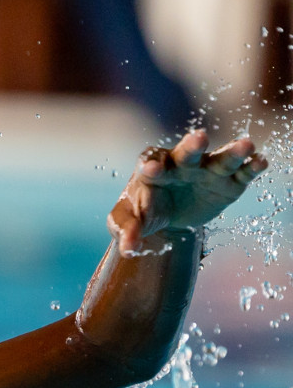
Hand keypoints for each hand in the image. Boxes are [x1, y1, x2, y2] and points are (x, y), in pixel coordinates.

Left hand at [108, 129, 268, 253]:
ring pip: (220, 157)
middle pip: (187, 153)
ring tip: (246, 145)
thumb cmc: (143, 214)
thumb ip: (127, 231)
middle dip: (192, 146)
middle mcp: (182, 164)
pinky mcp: (229, 182)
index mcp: (153, 169)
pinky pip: (242, 172)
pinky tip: (260, 161)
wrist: (168, 220)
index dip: (151, 166)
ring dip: (233, 151)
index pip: (151, 163)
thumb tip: (128, 249)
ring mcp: (207, 171)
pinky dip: (252, 166)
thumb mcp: (127, 222)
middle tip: (199, 137)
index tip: (151, 170)